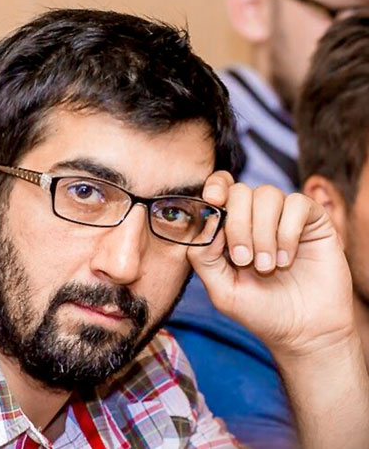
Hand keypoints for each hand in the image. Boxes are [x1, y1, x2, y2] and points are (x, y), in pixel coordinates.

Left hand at [187, 171, 354, 357]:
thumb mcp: (220, 288)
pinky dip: (287, 232)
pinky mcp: (314, 221)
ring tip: (267, 267)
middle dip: (237, 225)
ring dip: (262, 233)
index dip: (215, 187)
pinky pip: (297, 204)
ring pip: (267, 195)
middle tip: (243, 260)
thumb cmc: (260, 310)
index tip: (212, 200)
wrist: (304, 331)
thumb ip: (203, 256)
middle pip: (240, 192)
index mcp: (230, 228)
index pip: (220, 189)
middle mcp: (256, 217)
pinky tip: (287, 259)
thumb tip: (207, 220)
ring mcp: (285, 217)